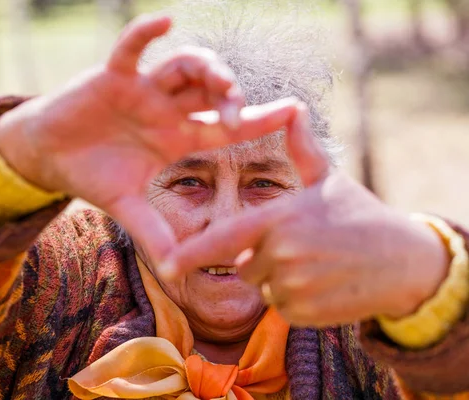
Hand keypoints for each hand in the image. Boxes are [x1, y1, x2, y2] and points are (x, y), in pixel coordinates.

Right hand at [0, 14, 300, 263]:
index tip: (294, 111)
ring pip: (183, 65)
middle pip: (211, 90)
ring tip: (219, 82)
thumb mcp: (127, 207)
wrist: (50, 157)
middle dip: (231, 94)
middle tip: (237, 113)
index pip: (227, 126)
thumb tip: (177, 273)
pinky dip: (145, 32)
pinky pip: (131, 49)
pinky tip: (165, 21)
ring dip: (205, 68)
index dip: (260, 118)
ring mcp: (142, 90)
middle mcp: (168, 109)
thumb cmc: (92, 176)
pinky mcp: (112, 76)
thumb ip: (154, 234)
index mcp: (178, 137)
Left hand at [161, 104, 449, 326]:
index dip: (191, 255)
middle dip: (261, 260)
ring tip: (316, 263)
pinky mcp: (306, 313)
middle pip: (244, 267)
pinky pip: (282, 308)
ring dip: (279, 280)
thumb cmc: (360, 215)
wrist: (404, 260)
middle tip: (301, 247)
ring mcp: (295, 286)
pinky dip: (296, 300)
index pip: (225, 240)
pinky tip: (324, 283)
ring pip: (263, 289)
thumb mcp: (328, 179)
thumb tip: (293, 107)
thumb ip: (300, 149)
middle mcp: (282, 253)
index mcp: (279, 218)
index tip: (166, 266)